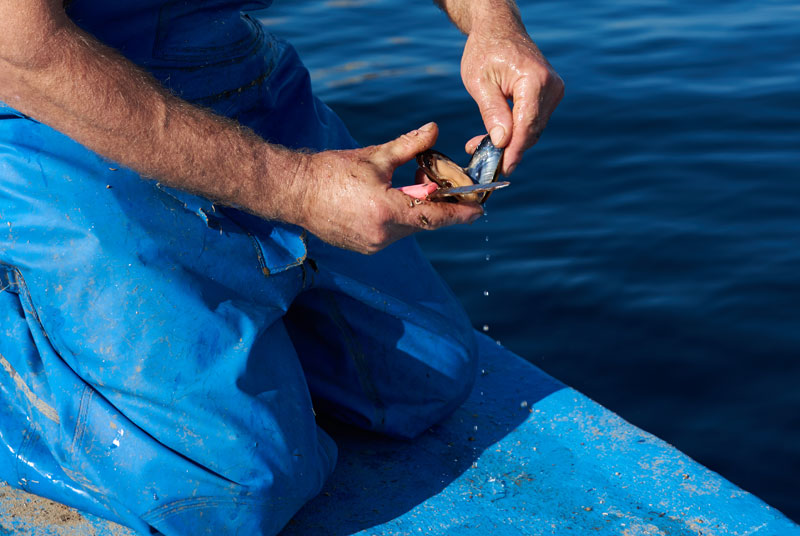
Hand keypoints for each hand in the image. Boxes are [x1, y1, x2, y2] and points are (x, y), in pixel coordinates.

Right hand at [280, 122, 482, 254]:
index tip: (479, 210)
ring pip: (408, 228)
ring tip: (407, 186)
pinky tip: (390, 199)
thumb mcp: (375, 156)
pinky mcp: (363, 247)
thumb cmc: (332, 171)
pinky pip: (392, 234)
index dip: (459, 213)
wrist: (293, 191)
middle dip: (435, 204)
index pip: (435, 216)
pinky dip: (398, 218)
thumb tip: (434, 130)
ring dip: (415, 210)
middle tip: (436, 182)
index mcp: (386, 211)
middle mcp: (381, 235)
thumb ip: (409, 147)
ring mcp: (371, 245)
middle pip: (423, 222)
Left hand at [460, 23, 563, 174]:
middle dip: (508, 148)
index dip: (515, 150)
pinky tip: (495, 133)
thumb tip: (502, 142)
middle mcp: (551, 86)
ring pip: (533, 129)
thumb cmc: (485, 51)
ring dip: (510, 141)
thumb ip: (492, 112)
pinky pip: (534, 121)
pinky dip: (516, 131)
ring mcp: (554, 91)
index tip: (503, 168)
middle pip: (532, 130)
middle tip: (478, 154)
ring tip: (480, 142)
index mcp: (534, 80)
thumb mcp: (479, 82)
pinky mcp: (551, 95)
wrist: (499, 29)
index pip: (527, 124)